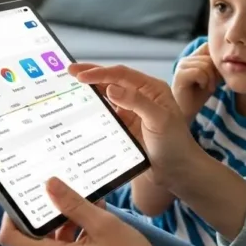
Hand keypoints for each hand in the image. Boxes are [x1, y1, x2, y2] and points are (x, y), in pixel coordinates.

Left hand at [0, 178, 217, 245]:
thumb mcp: (104, 225)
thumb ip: (74, 204)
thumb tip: (49, 183)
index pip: (11, 238)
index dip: (11, 213)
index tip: (24, 194)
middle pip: (32, 236)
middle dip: (46, 210)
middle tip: (59, 186)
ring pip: (52, 241)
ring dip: (66, 219)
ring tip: (86, 199)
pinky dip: (76, 231)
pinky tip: (95, 215)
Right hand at [70, 63, 202, 186]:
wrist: (178, 172)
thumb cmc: (175, 144)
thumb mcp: (159, 120)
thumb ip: (137, 102)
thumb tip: (111, 88)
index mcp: (151, 89)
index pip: (121, 75)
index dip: (100, 72)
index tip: (80, 75)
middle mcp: (140, 96)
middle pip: (111, 81)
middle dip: (91, 76)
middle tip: (68, 72)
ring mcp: (131, 112)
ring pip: (106, 98)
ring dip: (90, 93)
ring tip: (68, 89)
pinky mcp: (124, 128)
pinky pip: (105, 116)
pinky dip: (92, 113)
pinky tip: (79, 112)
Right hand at [171, 43, 220, 120]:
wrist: (188, 111)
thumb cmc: (199, 95)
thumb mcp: (213, 78)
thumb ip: (218, 67)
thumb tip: (231, 59)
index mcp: (193, 58)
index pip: (209, 47)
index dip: (217, 60)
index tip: (217, 75)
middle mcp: (186, 59)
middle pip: (210, 57)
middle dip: (215, 73)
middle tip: (211, 85)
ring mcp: (182, 66)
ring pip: (206, 65)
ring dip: (210, 79)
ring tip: (206, 87)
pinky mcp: (180, 75)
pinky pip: (199, 72)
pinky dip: (205, 81)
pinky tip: (201, 88)